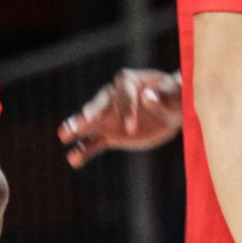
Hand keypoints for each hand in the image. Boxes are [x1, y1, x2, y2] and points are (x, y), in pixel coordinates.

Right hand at [59, 68, 182, 166]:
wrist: (173, 111)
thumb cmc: (178, 96)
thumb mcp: (177, 95)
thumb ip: (165, 96)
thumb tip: (148, 97)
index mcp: (131, 82)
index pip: (123, 91)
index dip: (126, 108)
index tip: (131, 127)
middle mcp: (115, 97)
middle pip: (99, 103)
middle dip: (89, 112)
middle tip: (80, 122)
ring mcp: (110, 117)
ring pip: (90, 123)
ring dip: (77, 128)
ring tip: (63, 135)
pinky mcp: (111, 136)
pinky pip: (94, 143)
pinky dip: (84, 151)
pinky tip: (74, 160)